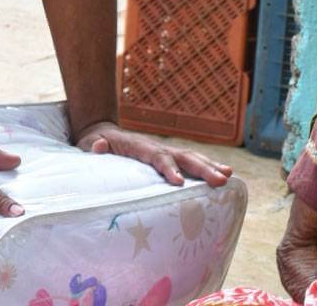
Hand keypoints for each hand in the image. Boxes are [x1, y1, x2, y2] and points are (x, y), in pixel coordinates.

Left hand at [75, 121, 232, 186]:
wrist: (101, 133)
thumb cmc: (94, 144)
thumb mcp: (88, 145)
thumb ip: (94, 146)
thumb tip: (99, 145)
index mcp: (139, 146)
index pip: (157, 157)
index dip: (169, 168)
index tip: (179, 183)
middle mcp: (156, 147)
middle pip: (183, 156)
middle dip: (203, 168)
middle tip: (222, 179)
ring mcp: (164, 151)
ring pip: (190, 157)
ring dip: (209, 166)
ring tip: (229, 176)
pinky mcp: (167, 159)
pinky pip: (188, 163)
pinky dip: (205, 168)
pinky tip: (221, 176)